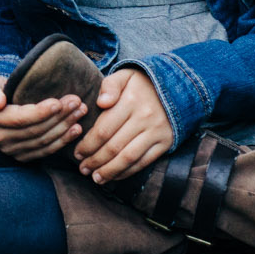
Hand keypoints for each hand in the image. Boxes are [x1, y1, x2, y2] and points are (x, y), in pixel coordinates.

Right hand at [0, 76, 86, 160]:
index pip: (20, 118)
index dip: (41, 112)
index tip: (59, 103)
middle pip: (35, 130)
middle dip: (59, 117)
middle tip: (77, 103)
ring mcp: (11, 150)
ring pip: (42, 141)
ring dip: (65, 128)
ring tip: (80, 112)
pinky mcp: (22, 156)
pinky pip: (45, 151)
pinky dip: (62, 141)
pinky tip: (76, 130)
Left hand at [74, 68, 172, 183]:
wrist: (177, 87)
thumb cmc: (142, 83)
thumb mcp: (125, 75)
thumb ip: (109, 86)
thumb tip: (101, 103)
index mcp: (130, 101)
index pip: (103, 129)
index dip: (88, 145)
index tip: (77, 153)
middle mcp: (144, 118)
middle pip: (114, 147)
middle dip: (95, 161)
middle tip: (83, 169)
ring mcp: (156, 132)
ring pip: (128, 158)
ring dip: (110, 171)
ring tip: (96, 178)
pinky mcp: (165, 142)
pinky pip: (143, 162)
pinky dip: (127, 172)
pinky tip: (115, 176)